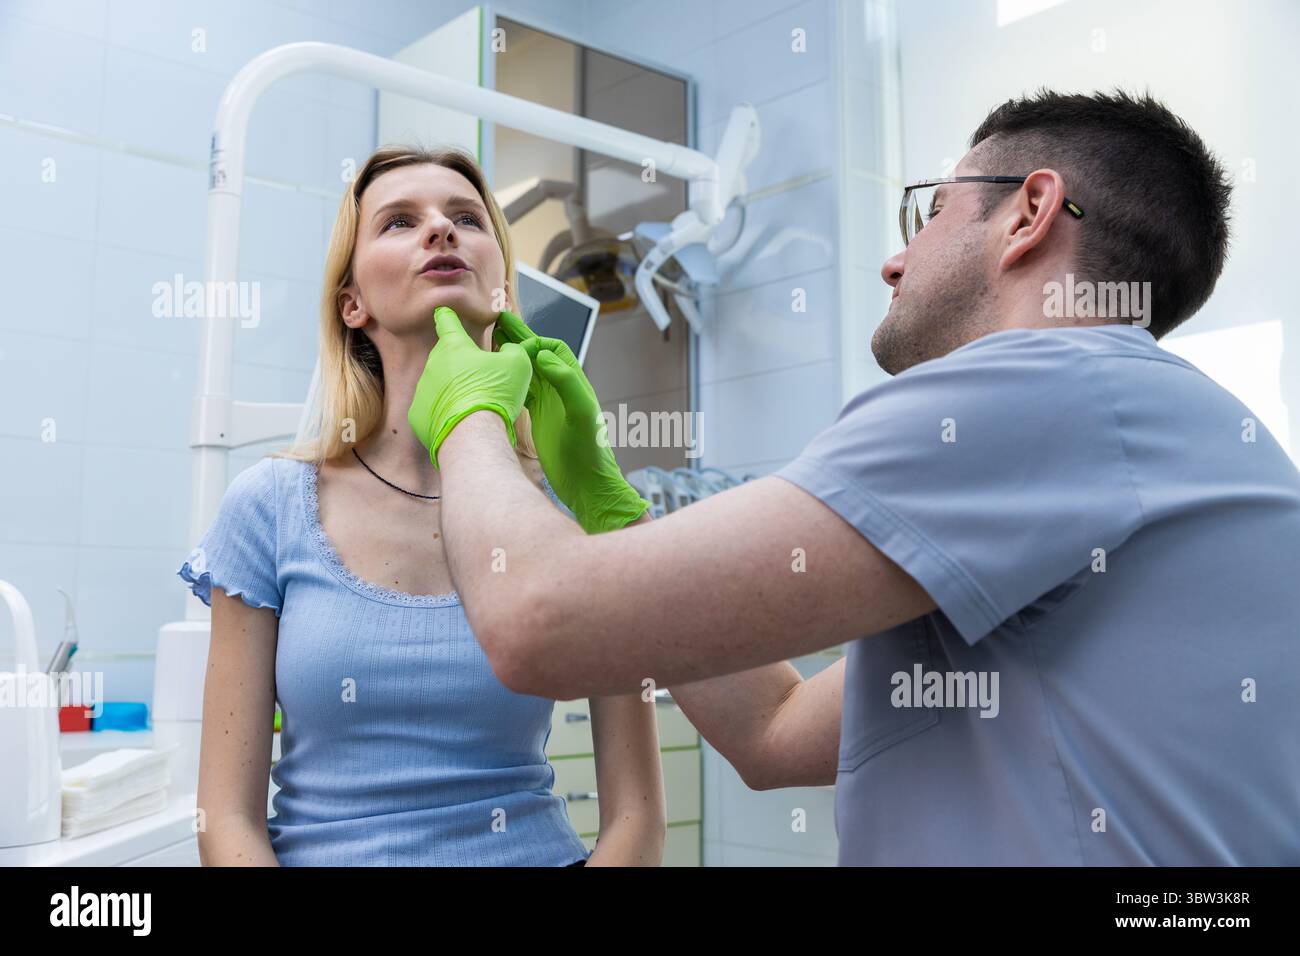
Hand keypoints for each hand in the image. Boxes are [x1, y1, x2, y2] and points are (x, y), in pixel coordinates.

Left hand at [407, 305, 532, 467]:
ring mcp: (422, 390)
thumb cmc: (495, 393)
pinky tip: (459, 422)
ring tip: (472, 406)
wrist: (472, 434)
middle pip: (445, 358)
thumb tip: (508, 350)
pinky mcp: (418, 415)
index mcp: (454, 346)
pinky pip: (432, 410)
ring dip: (453, 391)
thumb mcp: (517, 364)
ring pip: (439, 385)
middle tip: (479, 380)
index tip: (442, 313)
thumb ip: (513, 350)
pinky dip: (444, 413)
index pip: (447, 323)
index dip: (447, 316)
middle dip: (459, 364)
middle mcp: (433, 364)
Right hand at [493, 309, 649, 533]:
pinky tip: (492, 376)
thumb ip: (567, 383)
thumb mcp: (582, 414)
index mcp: (574, 382)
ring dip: (509, 357)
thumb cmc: (590, 451)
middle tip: (494, 321)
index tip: (511, 330)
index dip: (534, 338)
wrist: (587, 484)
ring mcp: (549, 403)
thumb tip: (544, 356)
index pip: (554, 349)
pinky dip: (508, 379)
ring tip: (486, 344)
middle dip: (518, 339)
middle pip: (537, 355)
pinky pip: (521, 390)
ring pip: (526, 371)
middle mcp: (561, 389)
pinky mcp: (538, 417)